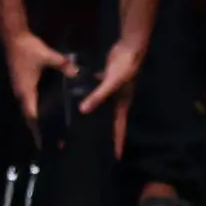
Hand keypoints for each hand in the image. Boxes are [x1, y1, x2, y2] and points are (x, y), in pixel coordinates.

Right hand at [1, 25, 77, 134]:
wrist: (14, 38)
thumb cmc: (29, 49)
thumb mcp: (48, 56)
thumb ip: (63, 64)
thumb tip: (77, 73)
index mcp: (27, 91)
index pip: (32, 115)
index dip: (38, 129)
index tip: (43, 143)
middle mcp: (21, 94)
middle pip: (29, 117)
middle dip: (38, 130)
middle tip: (51, 142)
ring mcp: (20, 89)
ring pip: (28, 111)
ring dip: (36, 122)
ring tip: (48, 133)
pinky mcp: (22, 85)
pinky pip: (29, 103)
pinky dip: (35, 112)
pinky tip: (45, 112)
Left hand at [76, 29, 149, 157]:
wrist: (129, 47)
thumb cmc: (125, 68)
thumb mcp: (111, 83)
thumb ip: (97, 96)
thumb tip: (82, 110)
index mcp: (122, 105)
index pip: (120, 129)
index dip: (118, 142)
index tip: (115, 157)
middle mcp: (117, 101)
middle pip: (109, 120)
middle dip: (102, 132)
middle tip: (91, 144)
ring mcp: (112, 91)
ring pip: (101, 106)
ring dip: (93, 113)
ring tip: (80, 124)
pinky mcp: (106, 80)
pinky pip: (96, 92)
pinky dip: (88, 95)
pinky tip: (76, 98)